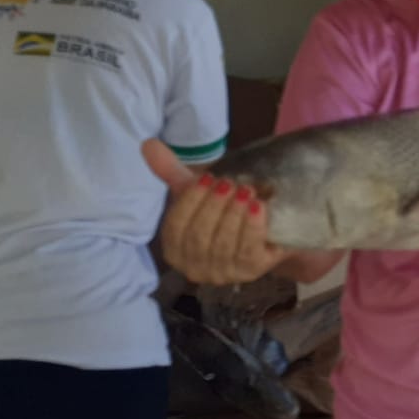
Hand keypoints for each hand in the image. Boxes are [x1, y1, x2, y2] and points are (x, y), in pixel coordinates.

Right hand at [143, 139, 290, 284]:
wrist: (270, 231)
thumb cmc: (225, 212)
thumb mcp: (199, 192)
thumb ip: (172, 171)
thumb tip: (148, 144)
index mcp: (175, 249)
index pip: (176, 227)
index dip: (191, 200)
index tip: (207, 177)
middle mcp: (194, 268)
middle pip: (199, 236)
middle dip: (215, 206)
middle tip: (231, 183)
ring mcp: (222, 274)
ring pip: (223, 244)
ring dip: (235, 214)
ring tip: (246, 191)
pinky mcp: (250, 273)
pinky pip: (247, 251)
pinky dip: (252, 227)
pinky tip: (259, 207)